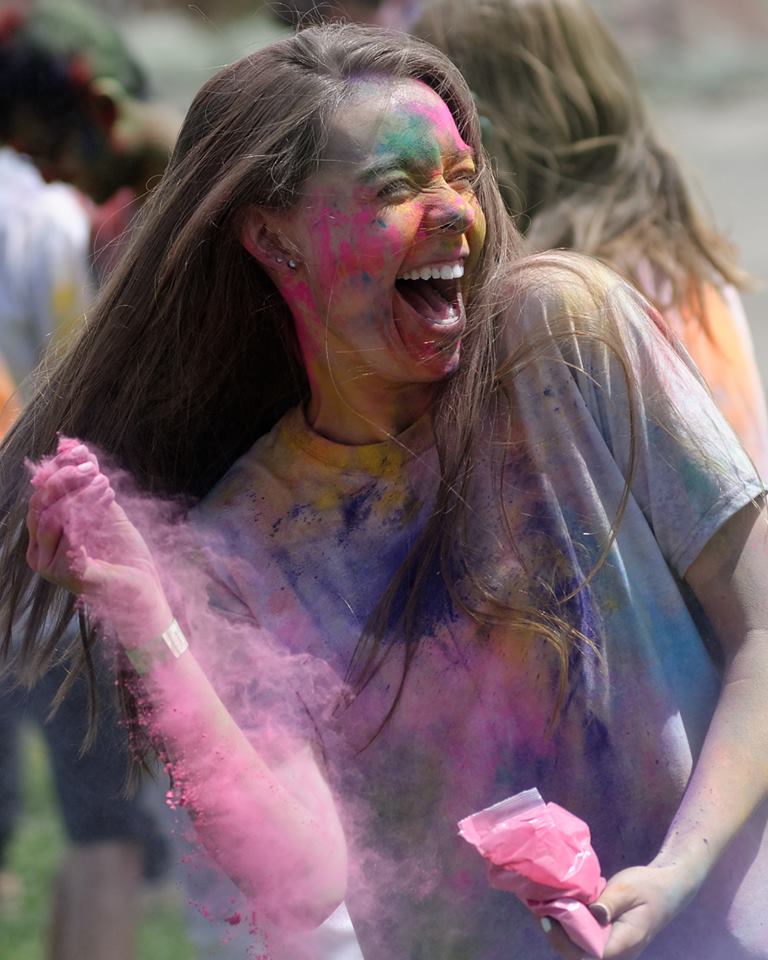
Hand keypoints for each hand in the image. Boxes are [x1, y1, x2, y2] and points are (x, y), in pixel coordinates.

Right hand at [26, 437, 171, 643]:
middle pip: (40, 504)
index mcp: (44, 538)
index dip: (57, 470)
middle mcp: (40, 552)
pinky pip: (69, 537)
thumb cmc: (125, 556)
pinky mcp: (68, 575)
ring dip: (81, 493)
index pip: (40, 497)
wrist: (145, 591)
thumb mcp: (106, 513)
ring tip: (105, 483)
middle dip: (66, 479)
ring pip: (53, 517)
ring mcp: (50, 566)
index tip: (80, 452)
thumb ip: (90, 486)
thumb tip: (79, 450)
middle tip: (92, 467)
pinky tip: (107, 498)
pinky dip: (88, 511)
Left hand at [541, 862, 695, 959]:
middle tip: (541, 910)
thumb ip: (609, 902)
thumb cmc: (649, 887)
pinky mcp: (609, 939)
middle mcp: (618, 953)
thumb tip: (592, 913)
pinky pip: (587, 941)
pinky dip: (572, 928)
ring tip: (546, 908)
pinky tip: (561, 909)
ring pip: (582, 951)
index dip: (565, 942)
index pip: (589, 955)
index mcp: (624, 943)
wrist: (668, 887)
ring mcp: (614, 948)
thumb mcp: (628, 888)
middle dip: (558, 938)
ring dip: (563, 934)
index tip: (548, 918)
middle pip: (581, 957)